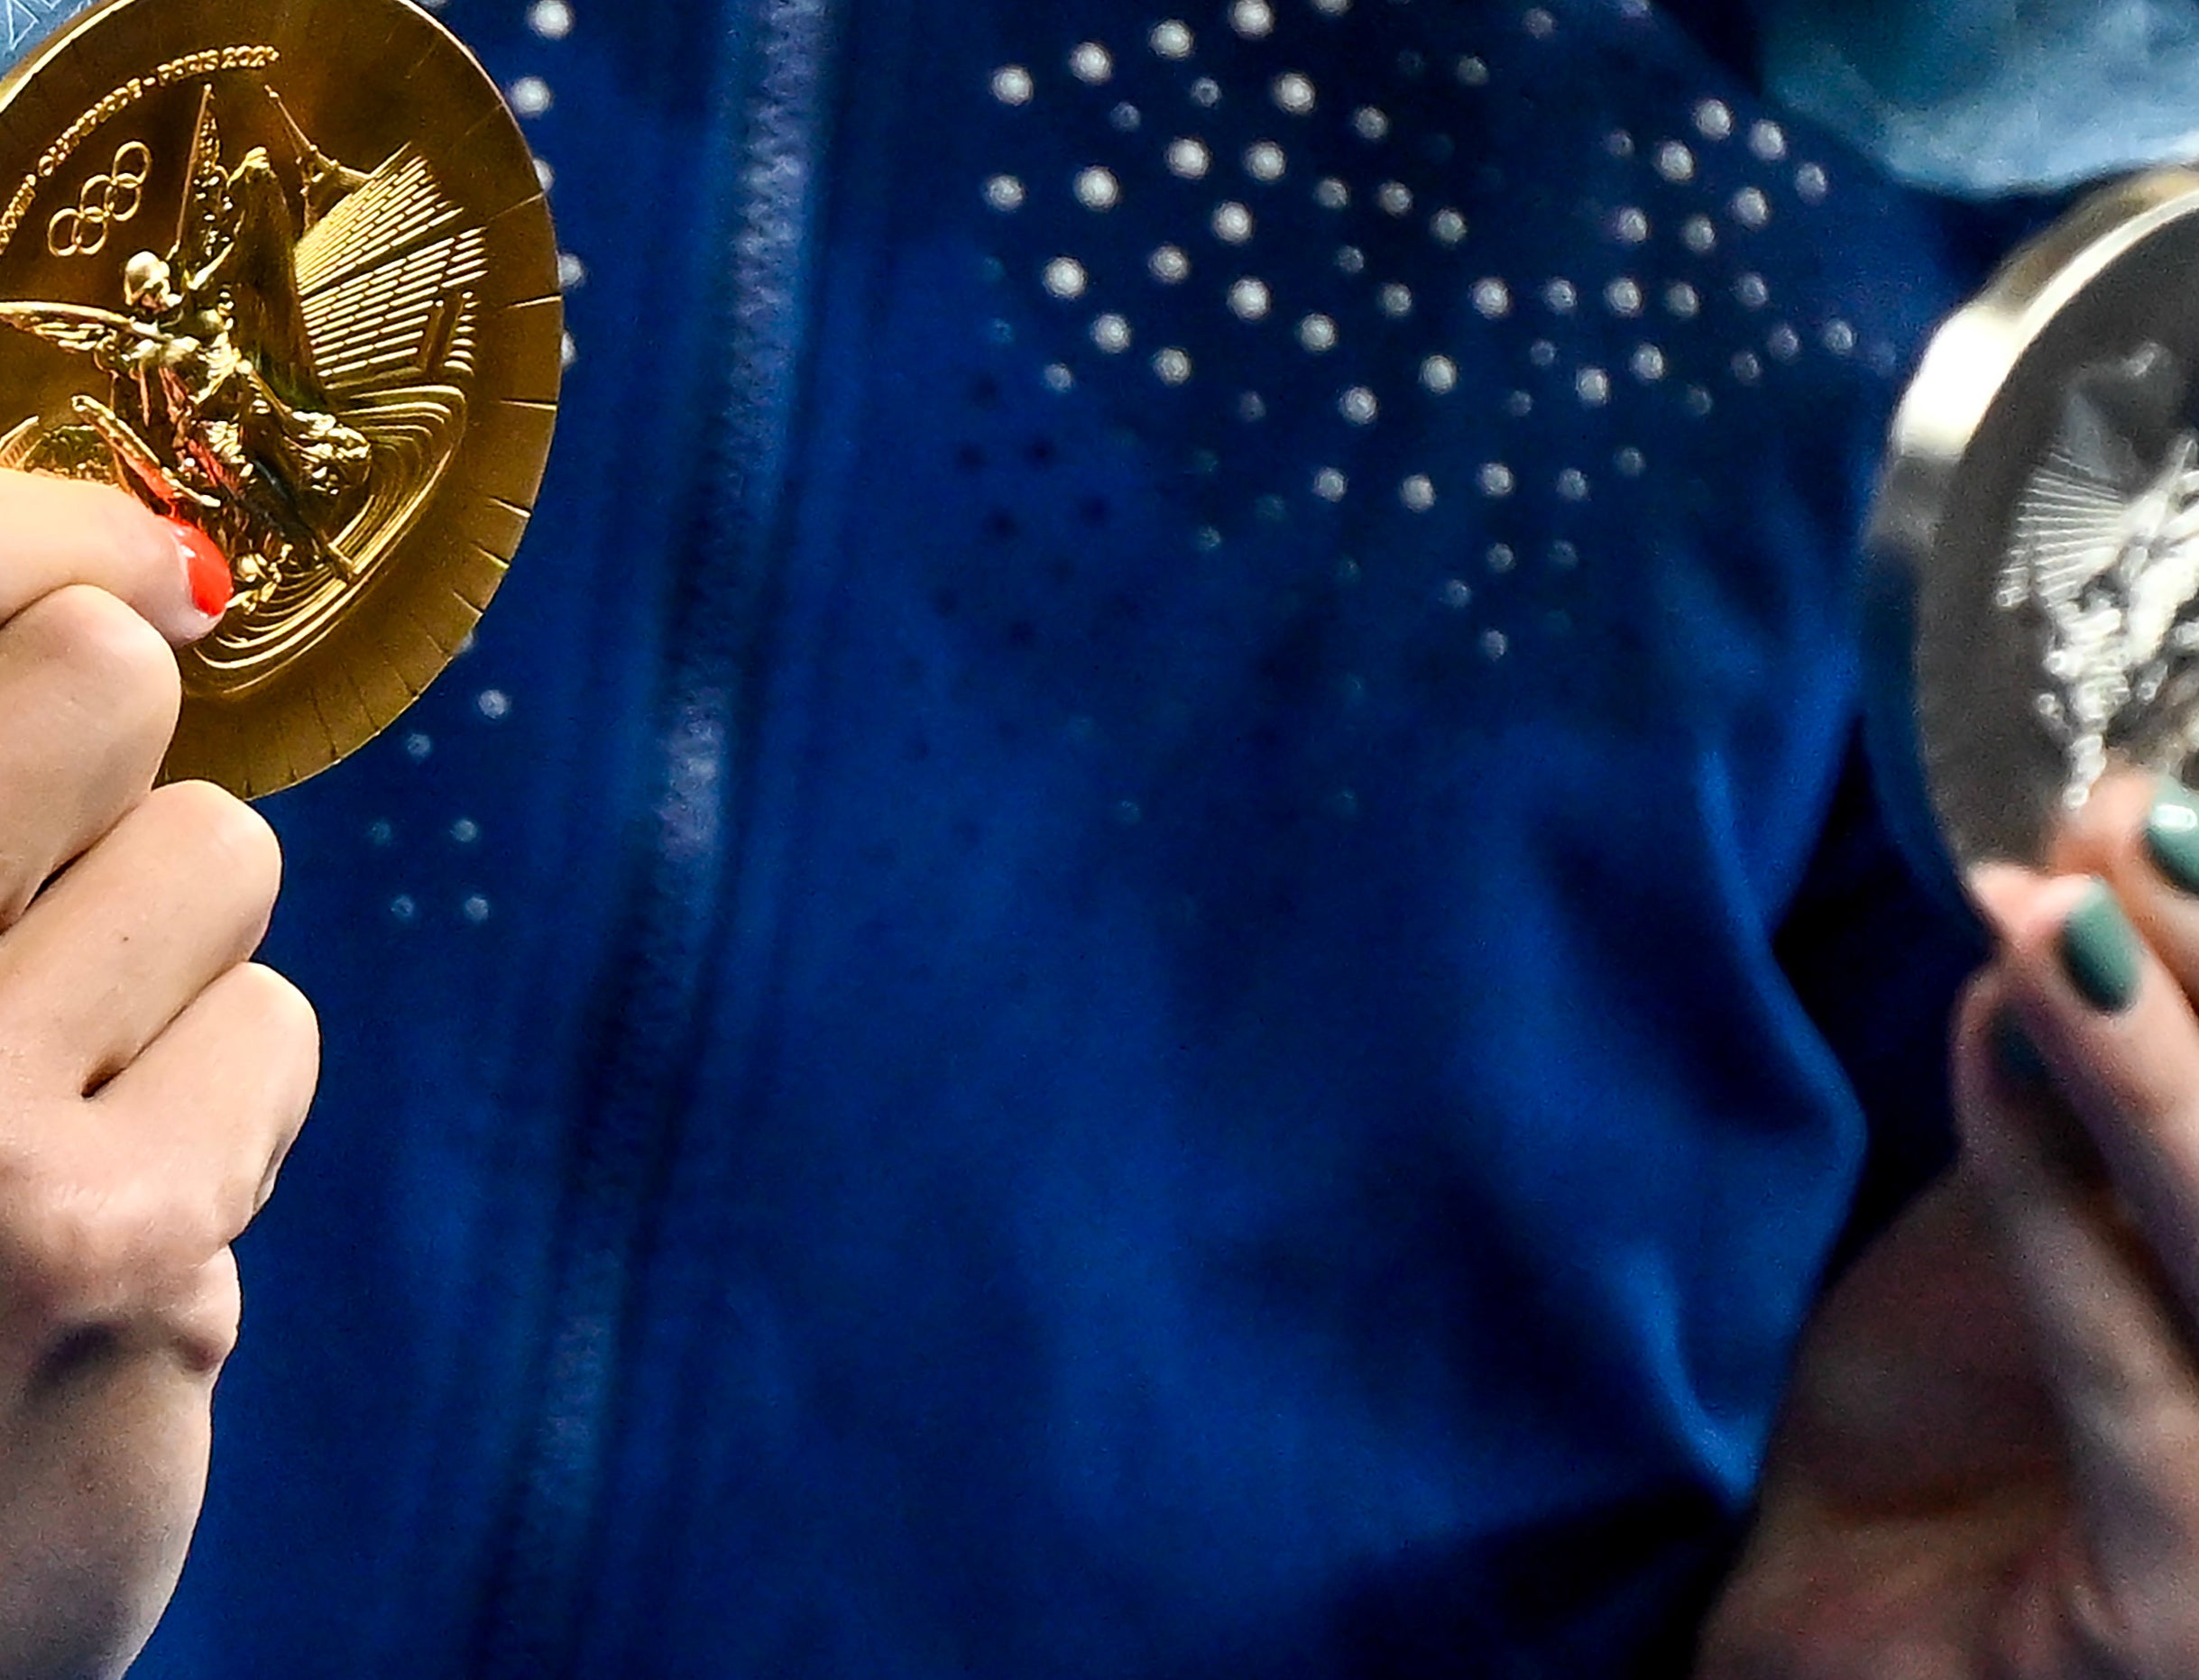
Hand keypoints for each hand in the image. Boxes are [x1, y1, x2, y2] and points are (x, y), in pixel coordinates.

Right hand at [0, 474, 314, 1679]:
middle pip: (94, 679)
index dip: (50, 530)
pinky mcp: (104, 1249)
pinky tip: (108, 1217)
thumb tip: (144, 593)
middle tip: (58, 892)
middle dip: (112, 758)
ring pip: (215, 860)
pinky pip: (264, 1035)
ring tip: (47, 1100)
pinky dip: (214, 1110)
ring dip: (168, 967)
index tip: (149, 561)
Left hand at [1700, 775, 2198, 1678]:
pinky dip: (2051, 1201)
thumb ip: (2094, 1099)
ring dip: (2155, 1076)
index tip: (2162, 797)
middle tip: (2125, 820)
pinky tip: (1982, 1046)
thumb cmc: (1958, 1421)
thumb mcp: (2050, 1223)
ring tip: (2052, 914)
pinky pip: (2138, 1383)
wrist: (1827, 1611)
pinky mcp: (2185, 1617)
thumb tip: (2097, 887)